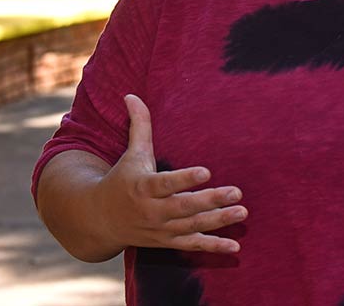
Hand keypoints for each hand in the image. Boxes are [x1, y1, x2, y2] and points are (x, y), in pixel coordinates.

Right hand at [96, 94, 246, 253]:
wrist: (101, 219)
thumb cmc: (122, 178)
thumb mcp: (131, 153)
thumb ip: (138, 125)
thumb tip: (131, 94)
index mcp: (143, 186)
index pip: (166, 183)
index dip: (185, 179)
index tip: (206, 172)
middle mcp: (152, 210)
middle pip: (184, 207)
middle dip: (211, 200)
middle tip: (237, 192)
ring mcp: (160, 229)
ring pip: (192, 226)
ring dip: (218, 221)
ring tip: (242, 212)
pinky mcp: (167, 241)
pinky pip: (191, 246)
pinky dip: (213, 248)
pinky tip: (234, 248)